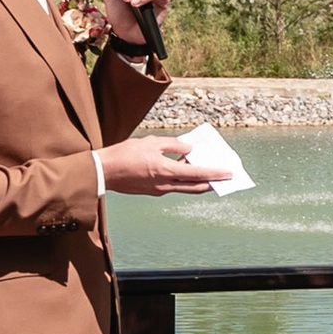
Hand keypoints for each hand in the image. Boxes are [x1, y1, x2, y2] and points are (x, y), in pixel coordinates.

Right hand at [99, 132, 213, 196]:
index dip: (215, 174)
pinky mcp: (151, 191)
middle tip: (224, 178)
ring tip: (205, 170)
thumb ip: (173, 145)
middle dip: (211, 182)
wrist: (104, 171)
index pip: (197, 174)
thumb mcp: (151, 143)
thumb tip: (188, 149)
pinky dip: (181, 178)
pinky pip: (172, 185)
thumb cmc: (125, 154)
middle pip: (195, 186)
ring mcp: (158, 190)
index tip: (228, 174)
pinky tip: (182, 167)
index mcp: (166, 171)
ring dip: (196, 180)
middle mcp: (165, 185)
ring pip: (184, 187)